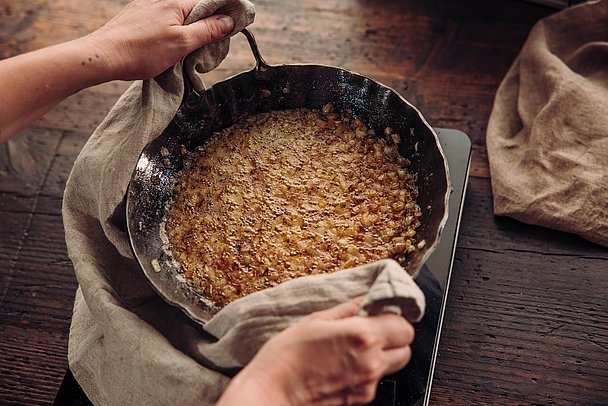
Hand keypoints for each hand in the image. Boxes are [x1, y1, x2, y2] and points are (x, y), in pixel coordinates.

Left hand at [86, 0, 233, 79]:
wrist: (104, 56)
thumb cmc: (141, 51)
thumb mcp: (182, 43)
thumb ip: (207, 31)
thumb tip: (229, 21)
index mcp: (175, 3)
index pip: (209, 3)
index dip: (223, 15)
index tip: (234, 27)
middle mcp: (160, 0)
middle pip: (194, 11)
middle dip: (205, 28)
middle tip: (210, 48)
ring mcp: (146, 8)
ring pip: (177, 19)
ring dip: (187, 34)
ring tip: (186, 53)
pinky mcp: (136, 19)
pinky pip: (162, 23)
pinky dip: (170, 35)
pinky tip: (166, 50)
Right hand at [217, 297, 413, 405]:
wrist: (270, 395)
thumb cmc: (285, 358)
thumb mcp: (314, 321)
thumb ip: (346, 309)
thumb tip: (363, 299)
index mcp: (362, 336)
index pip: (404, 325)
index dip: (394, 316)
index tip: (381, 312)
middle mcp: (371, 362)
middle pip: (406, 347)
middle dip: (394, 335)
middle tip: (371, 328)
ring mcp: (367, 385)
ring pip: (392, 365)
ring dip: (382, 353)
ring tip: (354, 347)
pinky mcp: (359, 400)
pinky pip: (375, 381)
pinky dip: (366, 370)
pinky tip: (342, 364)